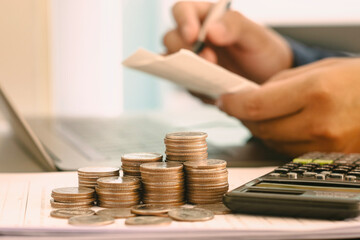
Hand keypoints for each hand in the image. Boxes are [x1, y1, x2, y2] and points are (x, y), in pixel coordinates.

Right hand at [163, 1, 292, 82]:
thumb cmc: (261, 51)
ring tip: (209, 76)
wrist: (269, 80)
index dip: (183, 20)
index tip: (193, 35)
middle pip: (171, 38)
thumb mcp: (256, 36)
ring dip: (184, 69)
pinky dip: (194, 87)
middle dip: (185, 49)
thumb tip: (210, 31)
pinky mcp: (191, 82)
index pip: (182, 10)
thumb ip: (235, 26)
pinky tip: (212, 90)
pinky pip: (182, 84)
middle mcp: (193, 38)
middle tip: (210, 60)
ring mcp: (190, 61)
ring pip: (170, 62)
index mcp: (206, 18)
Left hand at [217, 58, 359, 155]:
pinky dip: (275, 139)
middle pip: (260, 127)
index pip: (256, 105)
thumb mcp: (319, 69)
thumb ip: (279, 84)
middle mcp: (320, 123)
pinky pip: (287, 151)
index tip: (224, 100)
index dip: (233, 104)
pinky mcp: (326, 159)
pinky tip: (277, 126)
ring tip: (258, 114)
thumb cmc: (358, 80)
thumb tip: (249, 95)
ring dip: (257, 128)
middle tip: (236, 105)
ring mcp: (324, 146)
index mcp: (316, 93)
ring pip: (271, 142)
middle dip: (242, 116)